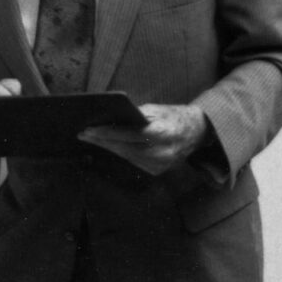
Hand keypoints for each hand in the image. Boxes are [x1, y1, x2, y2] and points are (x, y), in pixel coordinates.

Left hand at [78, 103, 208, 174]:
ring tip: (92, 139)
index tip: (88, 129)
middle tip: (83, 134)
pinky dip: (122, 153)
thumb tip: (110, 119)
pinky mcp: (157, 171)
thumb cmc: (175, 116)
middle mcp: (160, 152)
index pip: (126, 134)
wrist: (198, 133)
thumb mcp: (157, 110)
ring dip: (108, 148)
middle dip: (101, 141)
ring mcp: (159, 165)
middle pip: (122, 148)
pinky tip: (110, 146)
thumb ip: (135, 116)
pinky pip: (133, 161)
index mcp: (161, 133)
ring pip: (126, 156)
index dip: (105, 133)